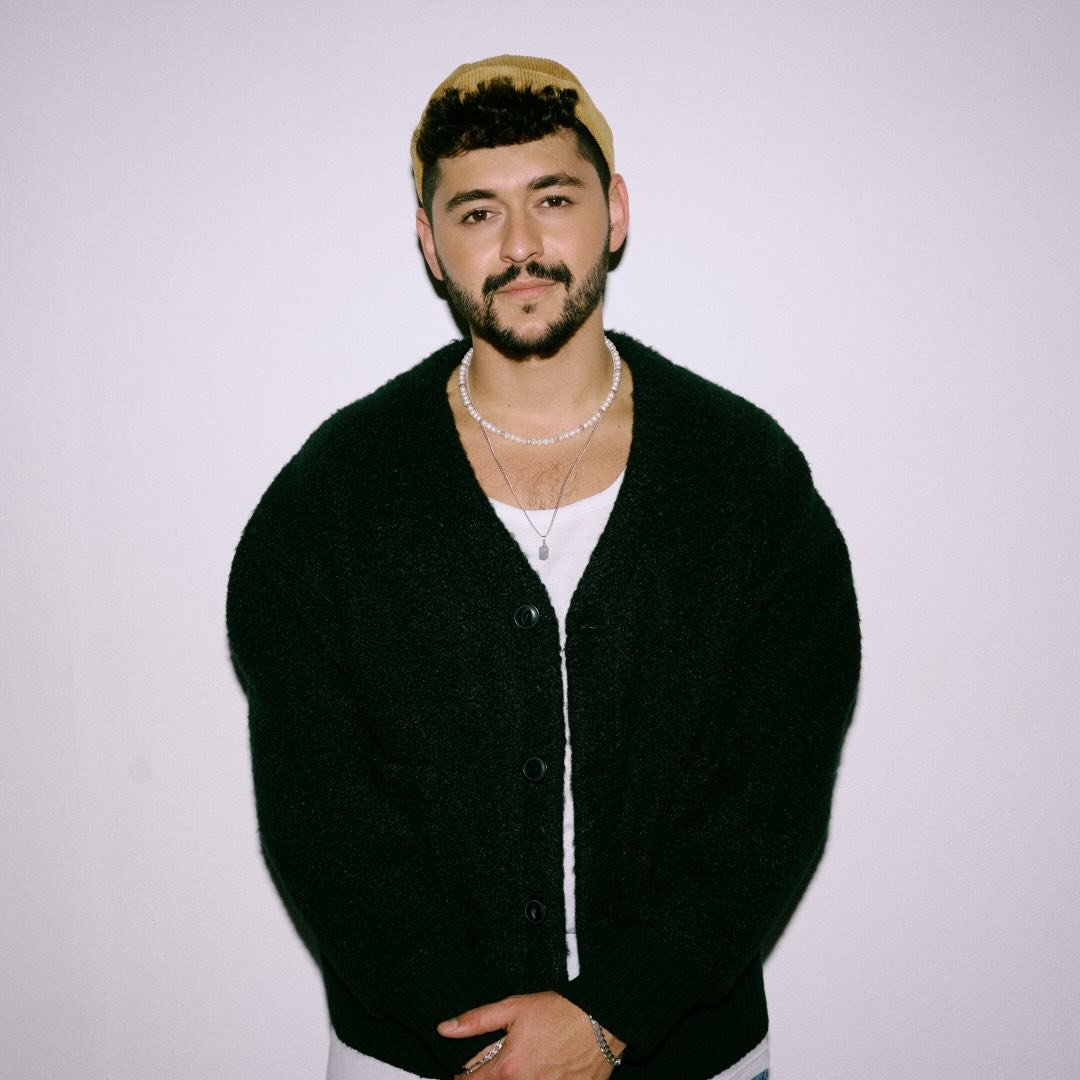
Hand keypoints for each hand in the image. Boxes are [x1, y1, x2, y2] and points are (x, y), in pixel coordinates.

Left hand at [438, 991, 624, 1078]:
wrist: (600, 1020)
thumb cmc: (559, 1012)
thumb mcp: (513, 1008)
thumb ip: (476, 1021)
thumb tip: (445, 1029)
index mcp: (507, 1069)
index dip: (464, 1077)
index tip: (464, 1073)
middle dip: (493, 1077)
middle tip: (505, 1063)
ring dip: (516, 1079)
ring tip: (527, 1064)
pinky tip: (545, 1069)